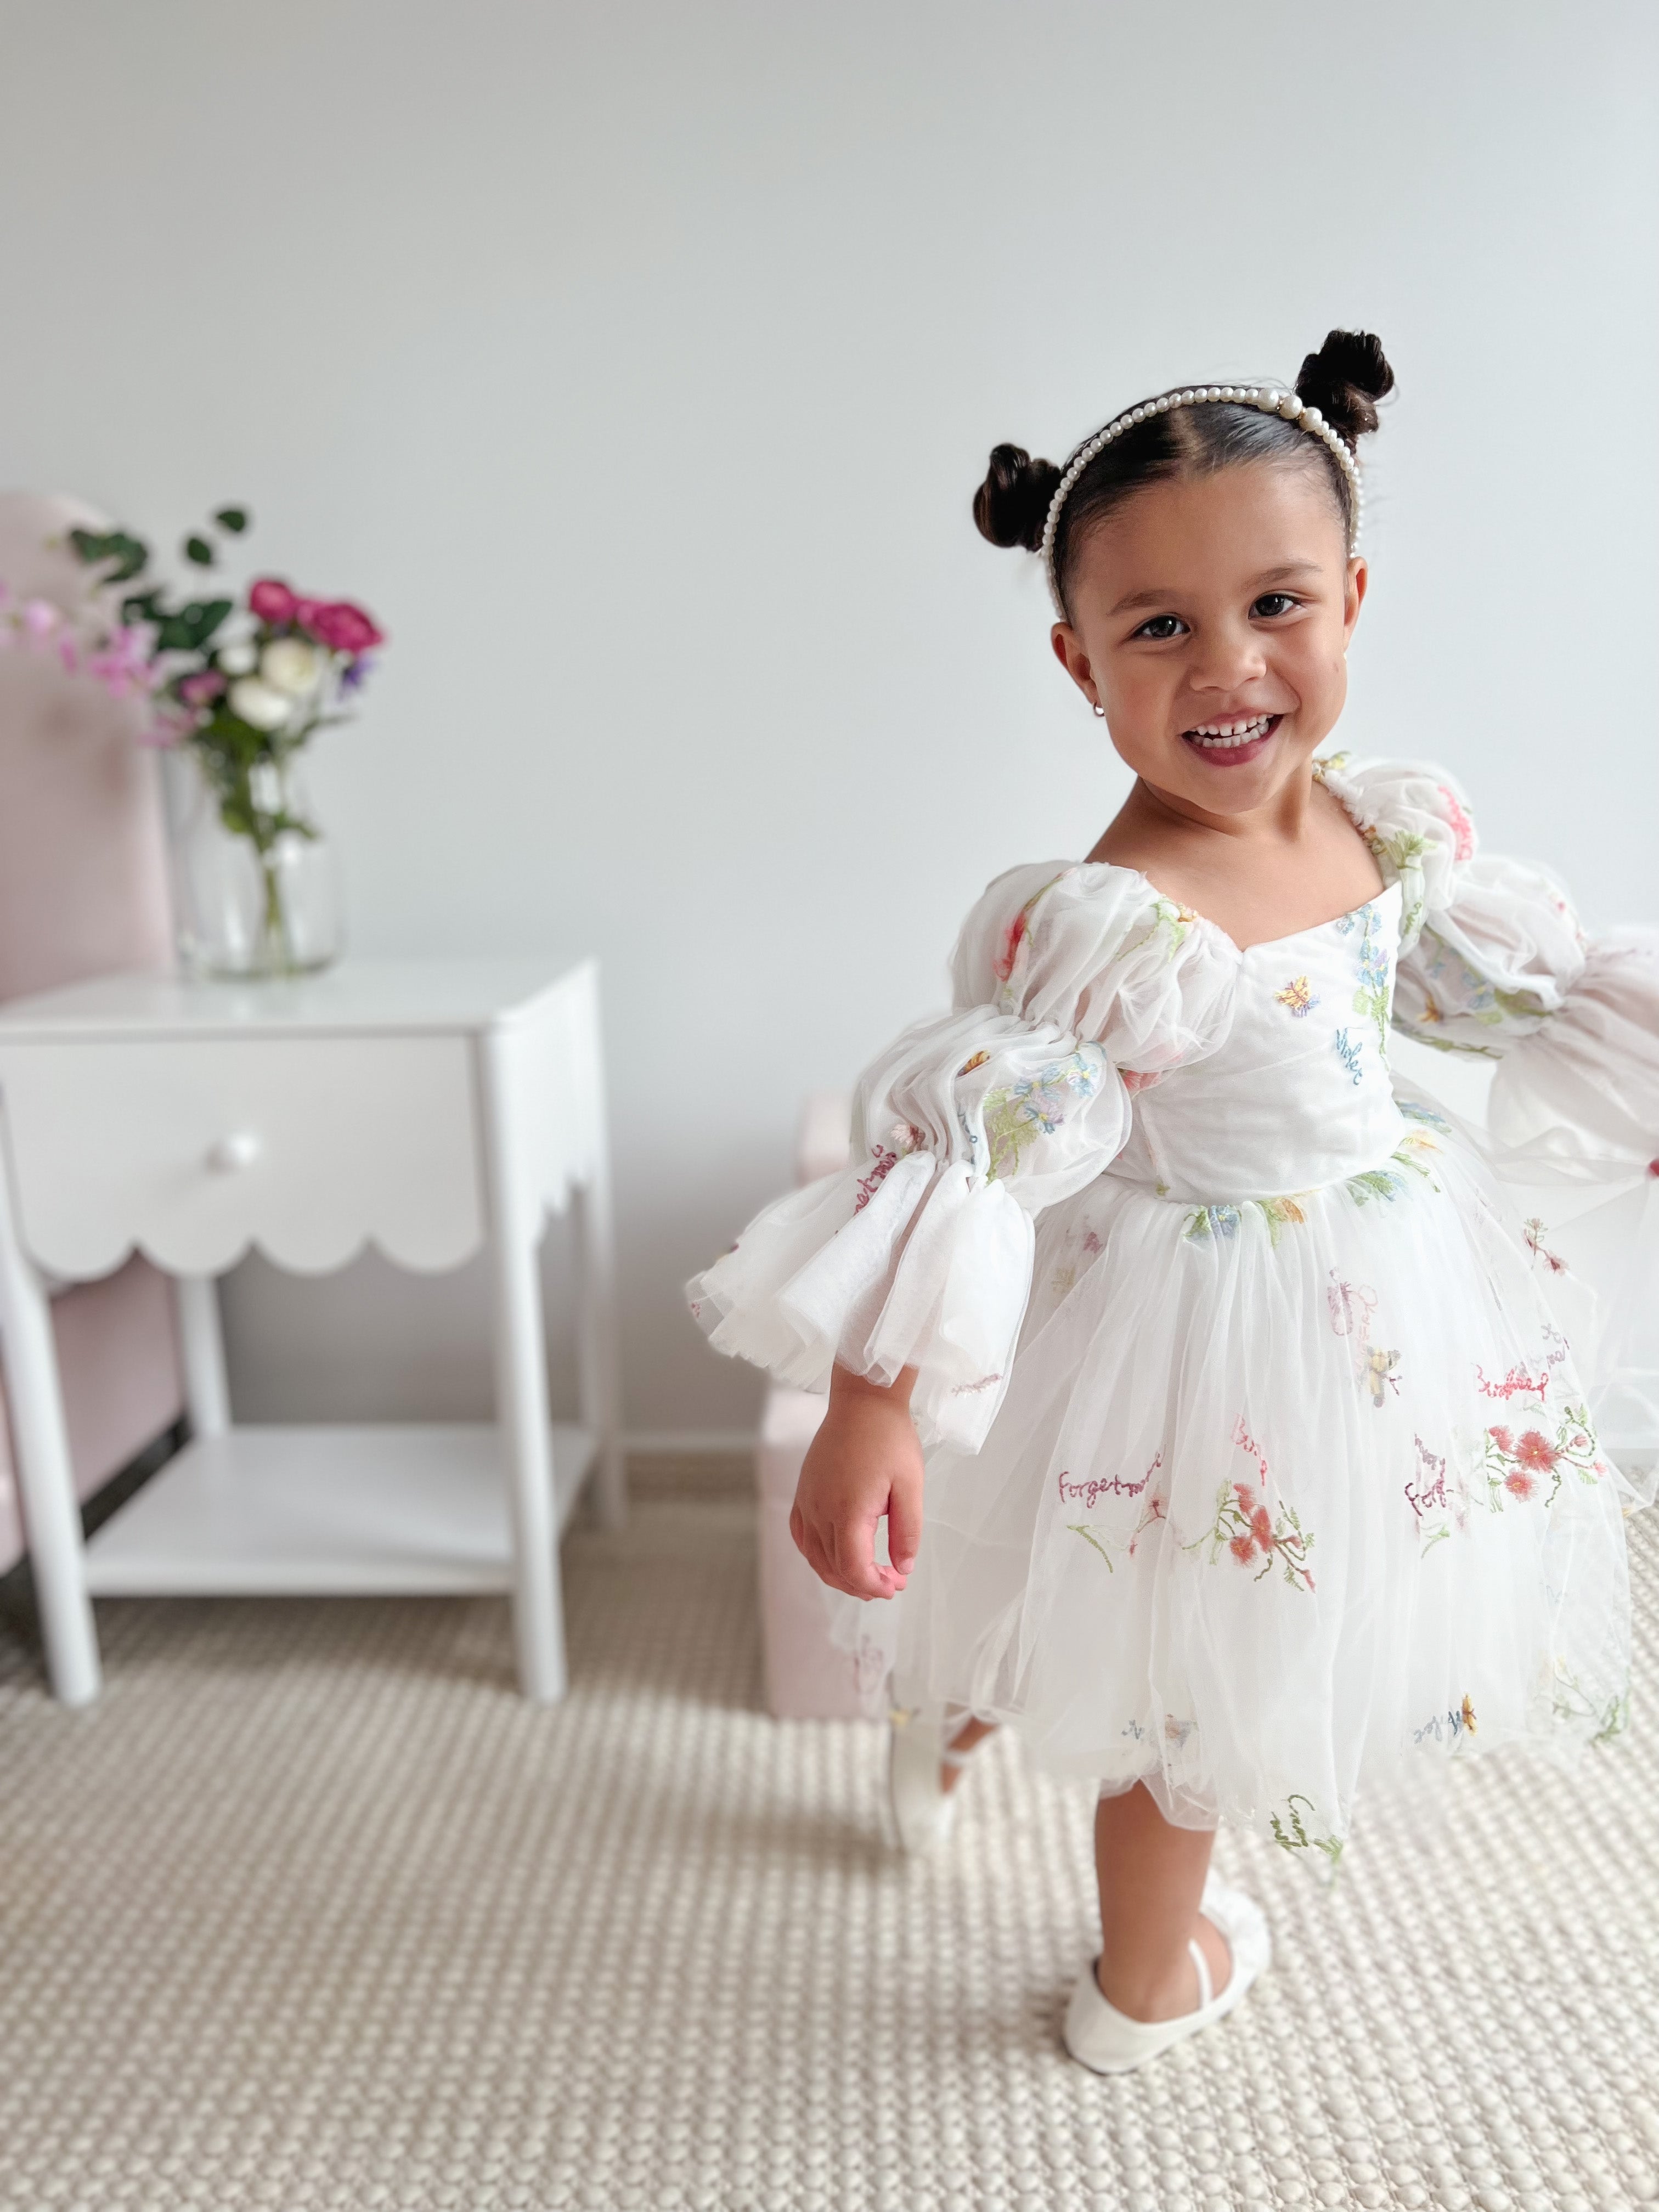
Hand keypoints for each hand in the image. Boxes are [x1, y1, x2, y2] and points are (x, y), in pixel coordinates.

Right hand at [790, 1363, 922, 1600]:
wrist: (863, 1401)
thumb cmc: (889, 1438)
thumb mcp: (911, 1485)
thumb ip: (908, 1532)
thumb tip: (902, 1570)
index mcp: (848, 1510)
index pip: (853, 1568)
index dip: (874, 1587)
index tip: (896, 1586)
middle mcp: (820, 1509)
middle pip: (833, 1568)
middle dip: (862, 1585)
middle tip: (890, 1583)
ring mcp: (806, 1501)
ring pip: (815, 1557)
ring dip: (840, 1574)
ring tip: (869, 1575)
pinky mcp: (803, 1492)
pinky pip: (801, 1536)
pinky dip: (817, 1555)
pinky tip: (837, 1555)